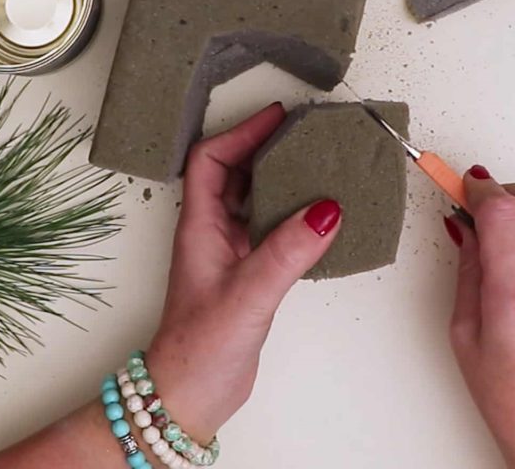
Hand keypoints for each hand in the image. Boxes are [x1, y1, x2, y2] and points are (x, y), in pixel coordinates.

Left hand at [146, 103, 341, 442]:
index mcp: (199, 228)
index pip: (211, 160)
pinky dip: (293, 215)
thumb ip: (286, 253)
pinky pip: (271, 229)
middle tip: (305, 132)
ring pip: (253, 199)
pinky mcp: (248, 275)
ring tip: (317, 164)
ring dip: (281, 179)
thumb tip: (326, 210)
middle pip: (234, 172)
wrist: (188, 397)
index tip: (278, 118)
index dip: (241, 132)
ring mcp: (230, 254)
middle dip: (266, 146)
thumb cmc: (198, 351)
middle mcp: (212, 235)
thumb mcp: (247, 296)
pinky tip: (318, 217)